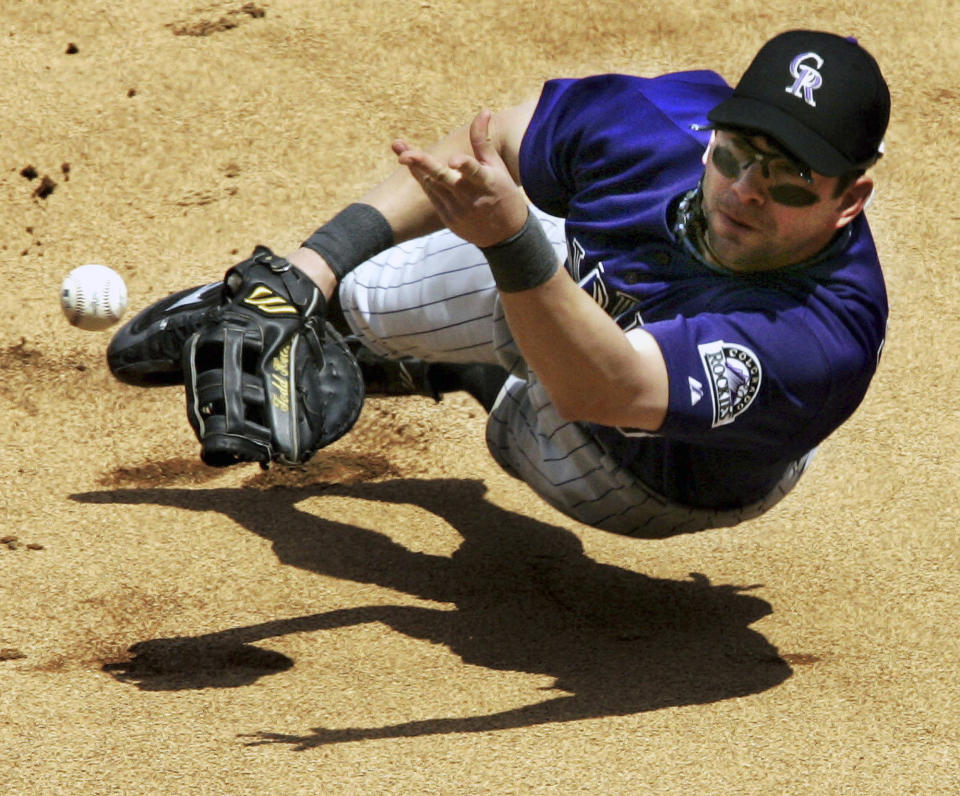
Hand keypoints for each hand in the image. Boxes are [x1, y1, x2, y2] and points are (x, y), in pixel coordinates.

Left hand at [394, 109, 528, 247]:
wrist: (504, 236)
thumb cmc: (502, 194)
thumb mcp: (497, 168)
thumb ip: (483, 141)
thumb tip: (484, 111)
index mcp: (487, 182)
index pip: (474, 171)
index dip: (464, 166)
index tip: (454, 161)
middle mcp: (470, 197)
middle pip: (443, 179)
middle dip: (423, 165)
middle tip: (404, 156)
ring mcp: (457, 210)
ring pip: (431, 185)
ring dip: (415, 168)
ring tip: (400, 149)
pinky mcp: (448, 218)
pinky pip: (431, 195)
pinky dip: (422, 180)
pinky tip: (412, 165)